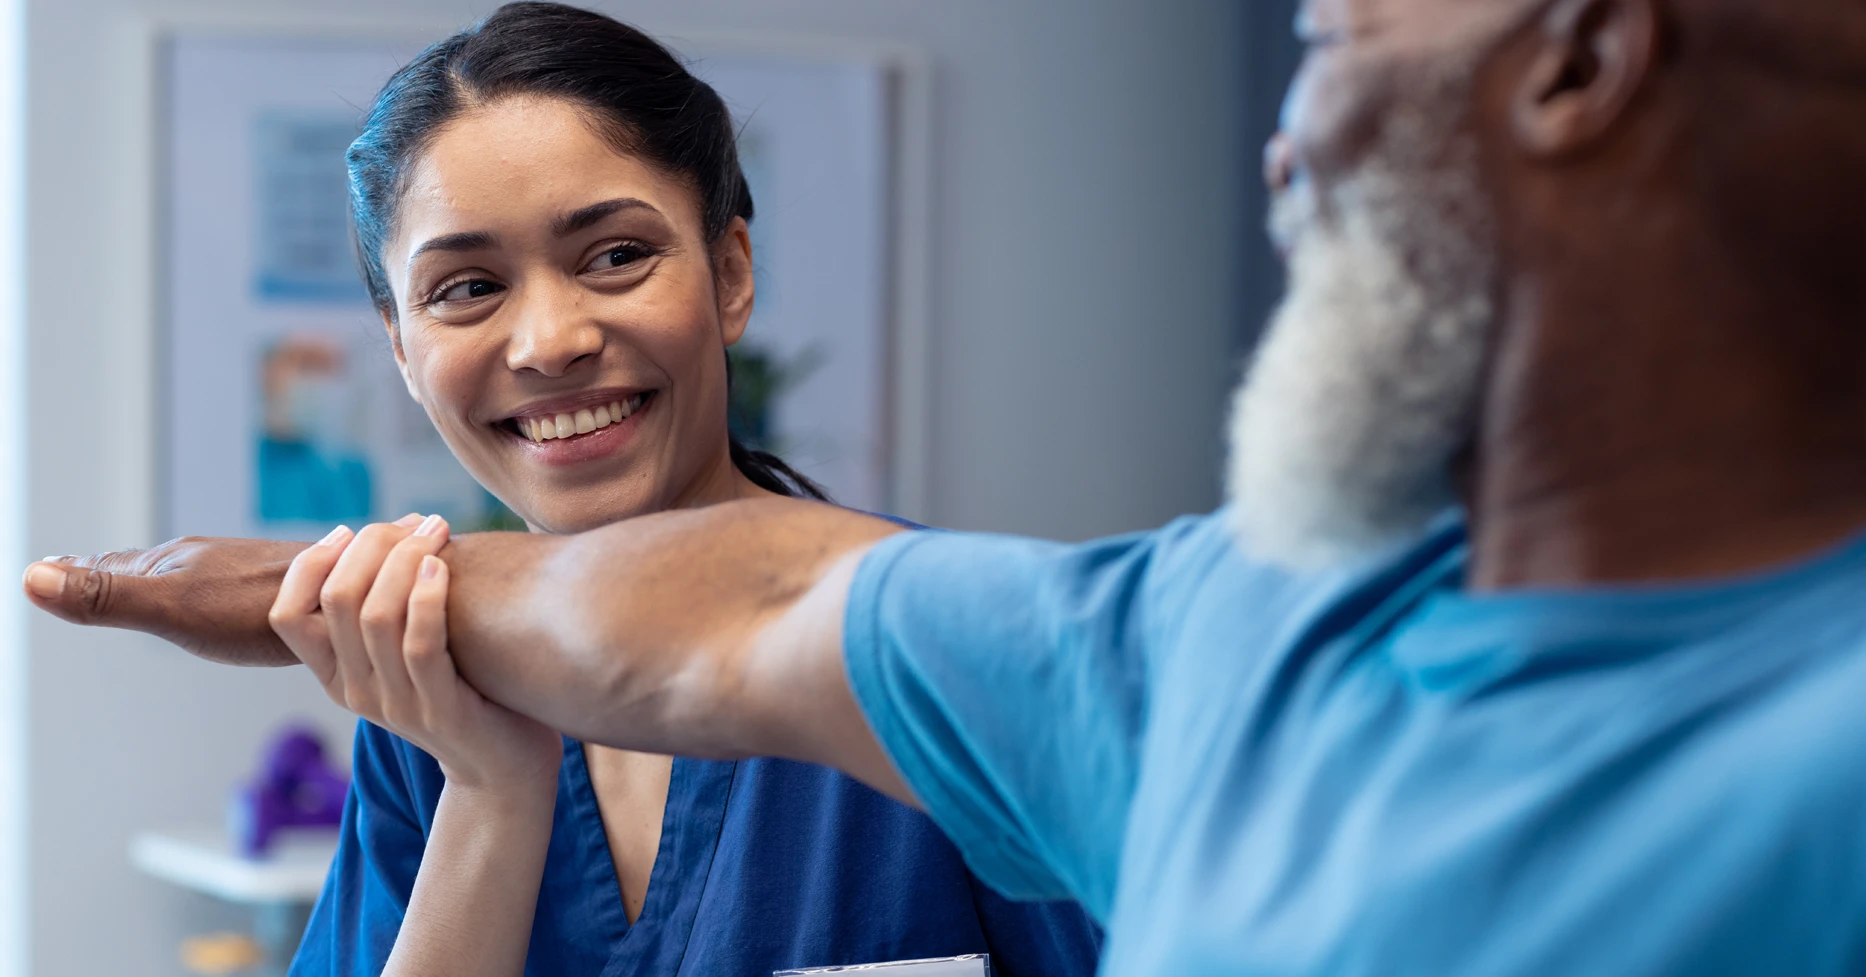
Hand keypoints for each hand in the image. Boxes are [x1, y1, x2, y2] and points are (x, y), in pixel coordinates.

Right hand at [22, 536, 311, 665]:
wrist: (351, 598)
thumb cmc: (257, 607)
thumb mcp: (171, 607)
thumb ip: (106, 597)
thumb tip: (30, 576)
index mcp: (173, 563)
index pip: (112, 566)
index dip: (79, 570)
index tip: (46, 567)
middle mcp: (207, 561)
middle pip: (147, 565)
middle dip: (113, 567)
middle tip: (78, 567)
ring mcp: (243, 571)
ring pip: (192, 570)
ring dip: (163, 572)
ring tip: (144, 575)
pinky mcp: (283, 585)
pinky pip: (233, 582)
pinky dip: (212, 584)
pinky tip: (227, 591)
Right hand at [270, 516, 562, 790]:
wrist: (501, 767)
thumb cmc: (462, 689)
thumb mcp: (405, 653)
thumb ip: (385, 610)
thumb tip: (388, 533)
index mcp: (336, 675)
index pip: (286, 614)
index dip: (310, 564)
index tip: (348, 531)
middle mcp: (355, 691)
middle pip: (336, 600)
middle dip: (371, 545)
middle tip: (413, 522)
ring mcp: (395, 704)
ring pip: (374, 616)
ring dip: (406, 559)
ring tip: (437, 529)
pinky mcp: (439, 710)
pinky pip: (419, 645)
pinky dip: (427, 598)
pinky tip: (442, 567)